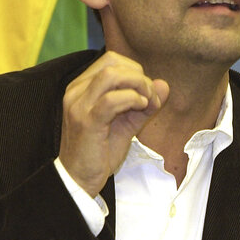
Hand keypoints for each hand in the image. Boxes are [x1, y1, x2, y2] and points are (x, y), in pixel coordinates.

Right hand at [58, 51, 169, 195]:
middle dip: (140, 77)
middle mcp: (76, 91)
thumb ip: (144, 102)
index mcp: (82, 86)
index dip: (135, 71)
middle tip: (152, 99)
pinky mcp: (86, 121)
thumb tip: (164, 84)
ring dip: (138, 85)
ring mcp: (79, 105)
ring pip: (111, 75)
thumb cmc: (100, 150)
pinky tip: (141, 108)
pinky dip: (132, 99)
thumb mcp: (127, 122)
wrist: (80, 179)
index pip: (111, 60)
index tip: (148, 93)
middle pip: (112, 62)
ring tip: (147, 103)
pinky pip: (112, 99)